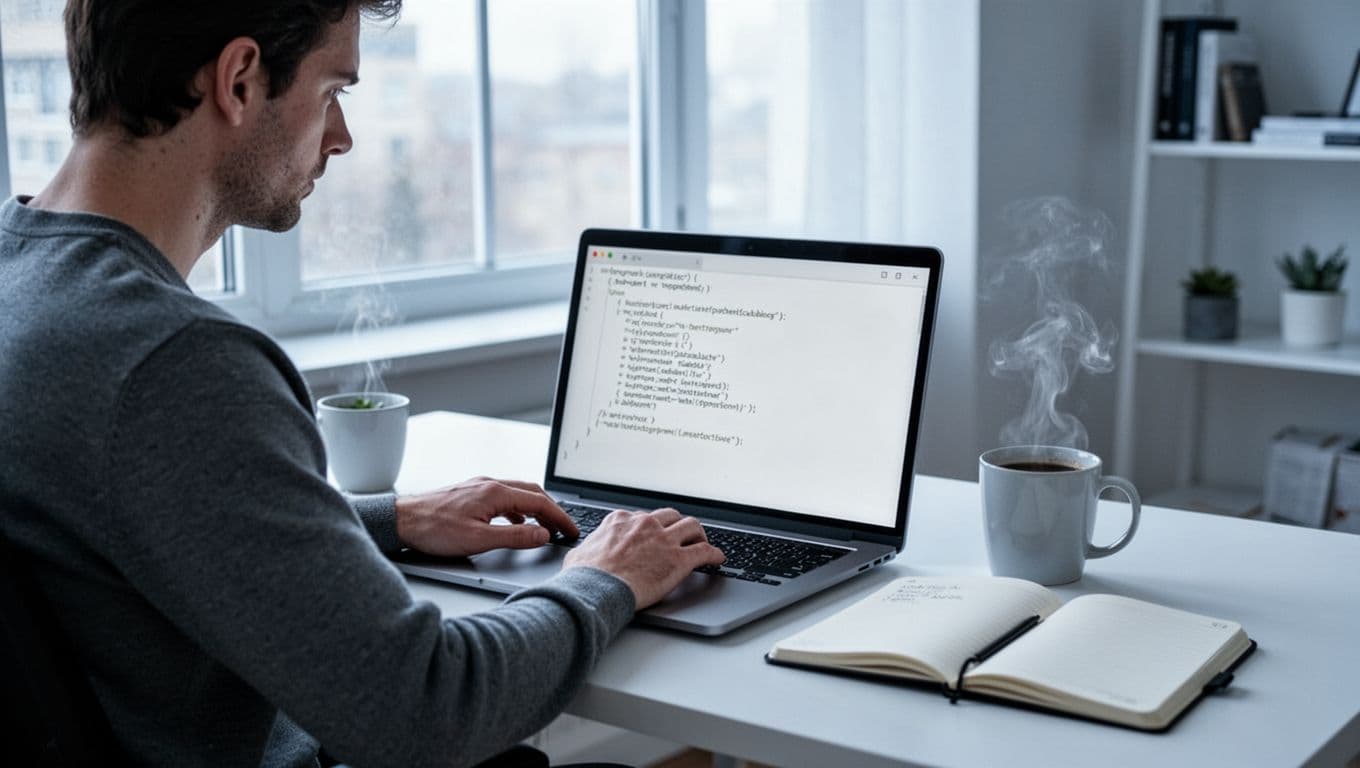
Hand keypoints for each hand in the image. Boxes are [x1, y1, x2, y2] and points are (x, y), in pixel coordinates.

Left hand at [394, 477, 577, 556]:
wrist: (400, 521)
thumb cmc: (433, 529)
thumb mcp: (478, 540)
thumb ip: (515, 537)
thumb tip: (542, 534)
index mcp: (495, 492)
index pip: (539, 502)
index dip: (560, 517)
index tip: (571, 530)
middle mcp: (489, 484)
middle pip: (532, 493)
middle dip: (552, 510)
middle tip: (564, 527)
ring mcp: (479, 487)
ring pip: (517, 494)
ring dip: (535, 508)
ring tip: (545, 526)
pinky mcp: (469, 493)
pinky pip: (503, 498)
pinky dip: (518, 509)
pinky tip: (514, 523)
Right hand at [564, 508, 725, 609]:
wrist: (596, 589)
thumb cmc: (584, 576)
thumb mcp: (579, 554)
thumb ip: (589, 548)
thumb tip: (583, 554)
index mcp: (621, 521)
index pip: (643, 518)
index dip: (651, 527)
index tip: (654, 534)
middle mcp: (645, 524)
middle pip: (670, 516)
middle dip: (677, 524)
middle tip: (682, 534)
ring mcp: (663, 540)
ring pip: (691, 526)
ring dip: (699, 533)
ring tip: (702, 541)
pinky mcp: (678, 559)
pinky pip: (704, 551)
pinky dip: (714, 554)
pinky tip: (717, 558)